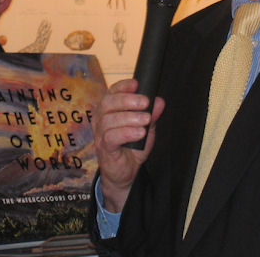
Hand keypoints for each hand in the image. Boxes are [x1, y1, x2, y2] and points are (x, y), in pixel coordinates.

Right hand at [92, 78, 164, 212]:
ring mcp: (100, 134)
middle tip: (145, 102)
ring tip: (146, 119)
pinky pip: (111, 137)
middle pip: (107, 103)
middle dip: (127, 100)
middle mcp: (101, 120)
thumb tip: (159, 101)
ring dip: (130, 117)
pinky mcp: (104, 149)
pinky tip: (139, 133)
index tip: (137, 84)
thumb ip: (152, 114)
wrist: (126, 174)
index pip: (111, 92)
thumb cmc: (132, 148)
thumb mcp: (146, 128)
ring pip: (109, 120)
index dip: (123, 86)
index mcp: (109, 110)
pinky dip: (127, 132)